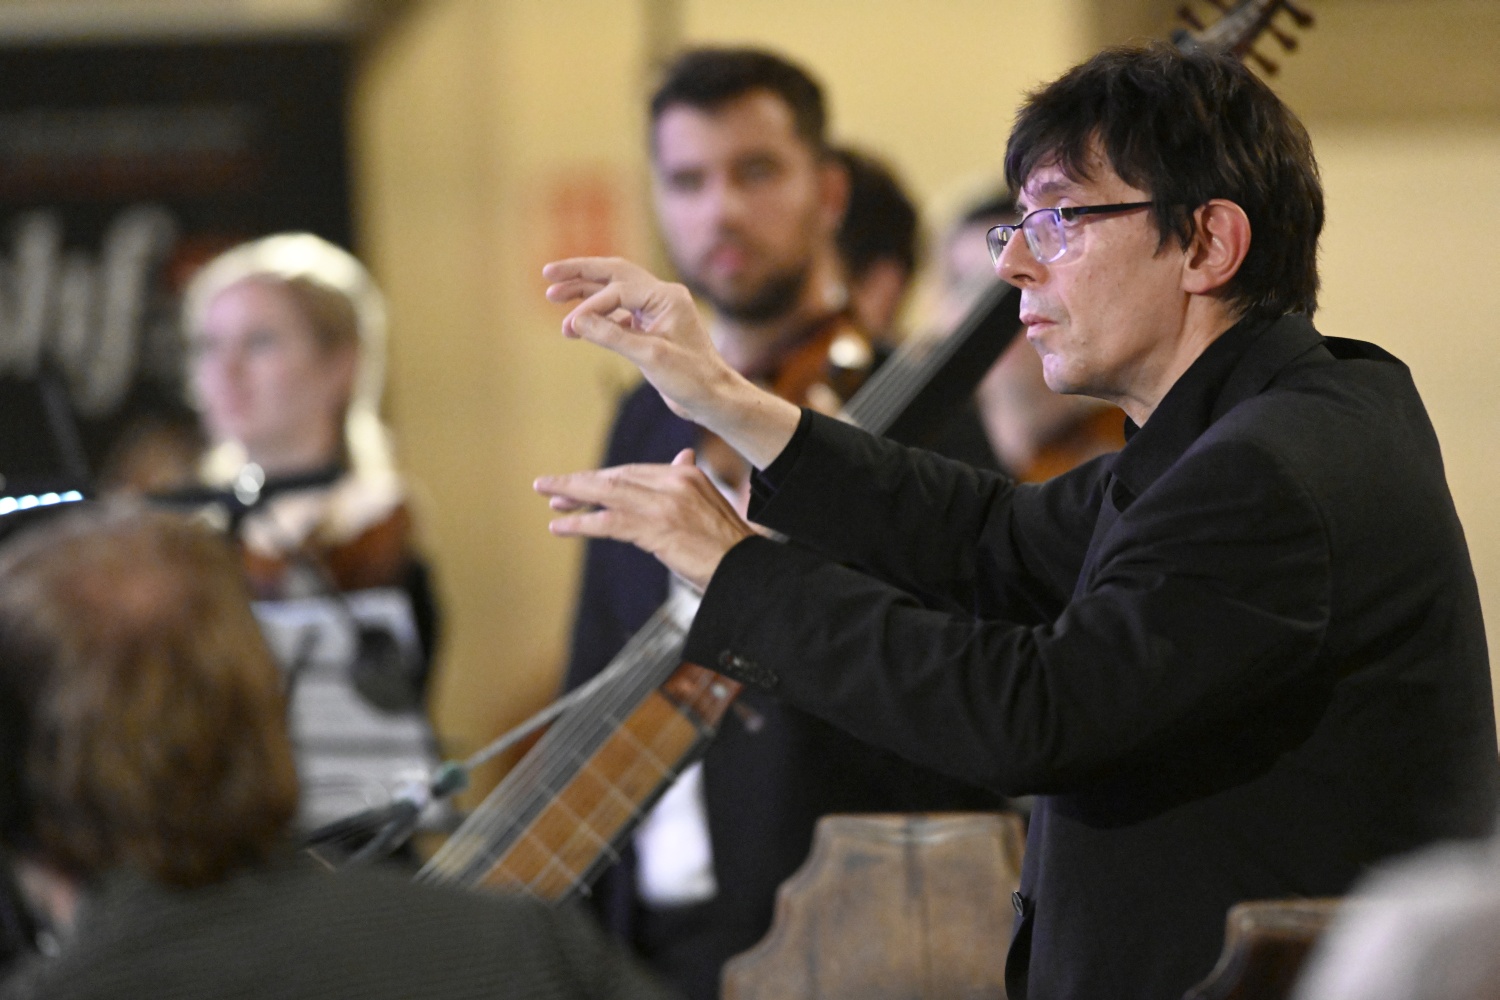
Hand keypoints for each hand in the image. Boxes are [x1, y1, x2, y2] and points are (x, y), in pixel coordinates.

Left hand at [535, 449, 753, 591]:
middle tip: (548, 487)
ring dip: (573, 496)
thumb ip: (688, 482)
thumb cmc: (728, 545)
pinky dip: (581, 523)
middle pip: (616, 477)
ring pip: (608, 494)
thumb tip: (682, 458)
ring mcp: (665, 504)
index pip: (633, 471)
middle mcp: (675, 482)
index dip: (602, 478)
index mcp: (687, 475)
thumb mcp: (709, 505)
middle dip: (581, 483)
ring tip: (549, 500)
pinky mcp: (657, 528)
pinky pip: (609, 522)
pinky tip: (560, 525)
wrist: (747, 570)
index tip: (578, 487)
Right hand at [543, 257, 800, 468]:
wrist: (714, 399)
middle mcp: (662, 298)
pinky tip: (578, 327)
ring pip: (614, 293)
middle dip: (580, 274)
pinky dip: (597, 318)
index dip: (592, 305)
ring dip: (585, 296)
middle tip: (548, 274)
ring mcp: (657, 312)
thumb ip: (611, 336)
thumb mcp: (650, 357)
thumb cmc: (692, 378)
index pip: (618, 290)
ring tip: (553, 298)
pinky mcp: (652, 330)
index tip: (572, 326)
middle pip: (613, 274)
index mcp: (666, 297)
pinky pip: (618, 314)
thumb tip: (575, 320)